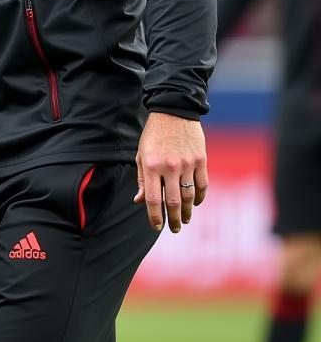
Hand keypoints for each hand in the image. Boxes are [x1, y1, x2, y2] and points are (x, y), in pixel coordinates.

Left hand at [134, 113, 207, 232]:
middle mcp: (169, 167)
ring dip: (187, 212)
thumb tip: (140, 201)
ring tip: (184, 220)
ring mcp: (187, 164)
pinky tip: (195, 204)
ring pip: (189, 197)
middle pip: (174, 202)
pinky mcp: (201, 160)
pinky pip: (202, 185)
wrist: (173, 112)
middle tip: (173, 229)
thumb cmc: (153, 136)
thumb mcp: (141, 155)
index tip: (156, 227)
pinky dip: (199, 198)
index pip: (153, 199)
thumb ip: (142, 180)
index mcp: (151, 166)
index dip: (155, 216)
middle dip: (173, 219)